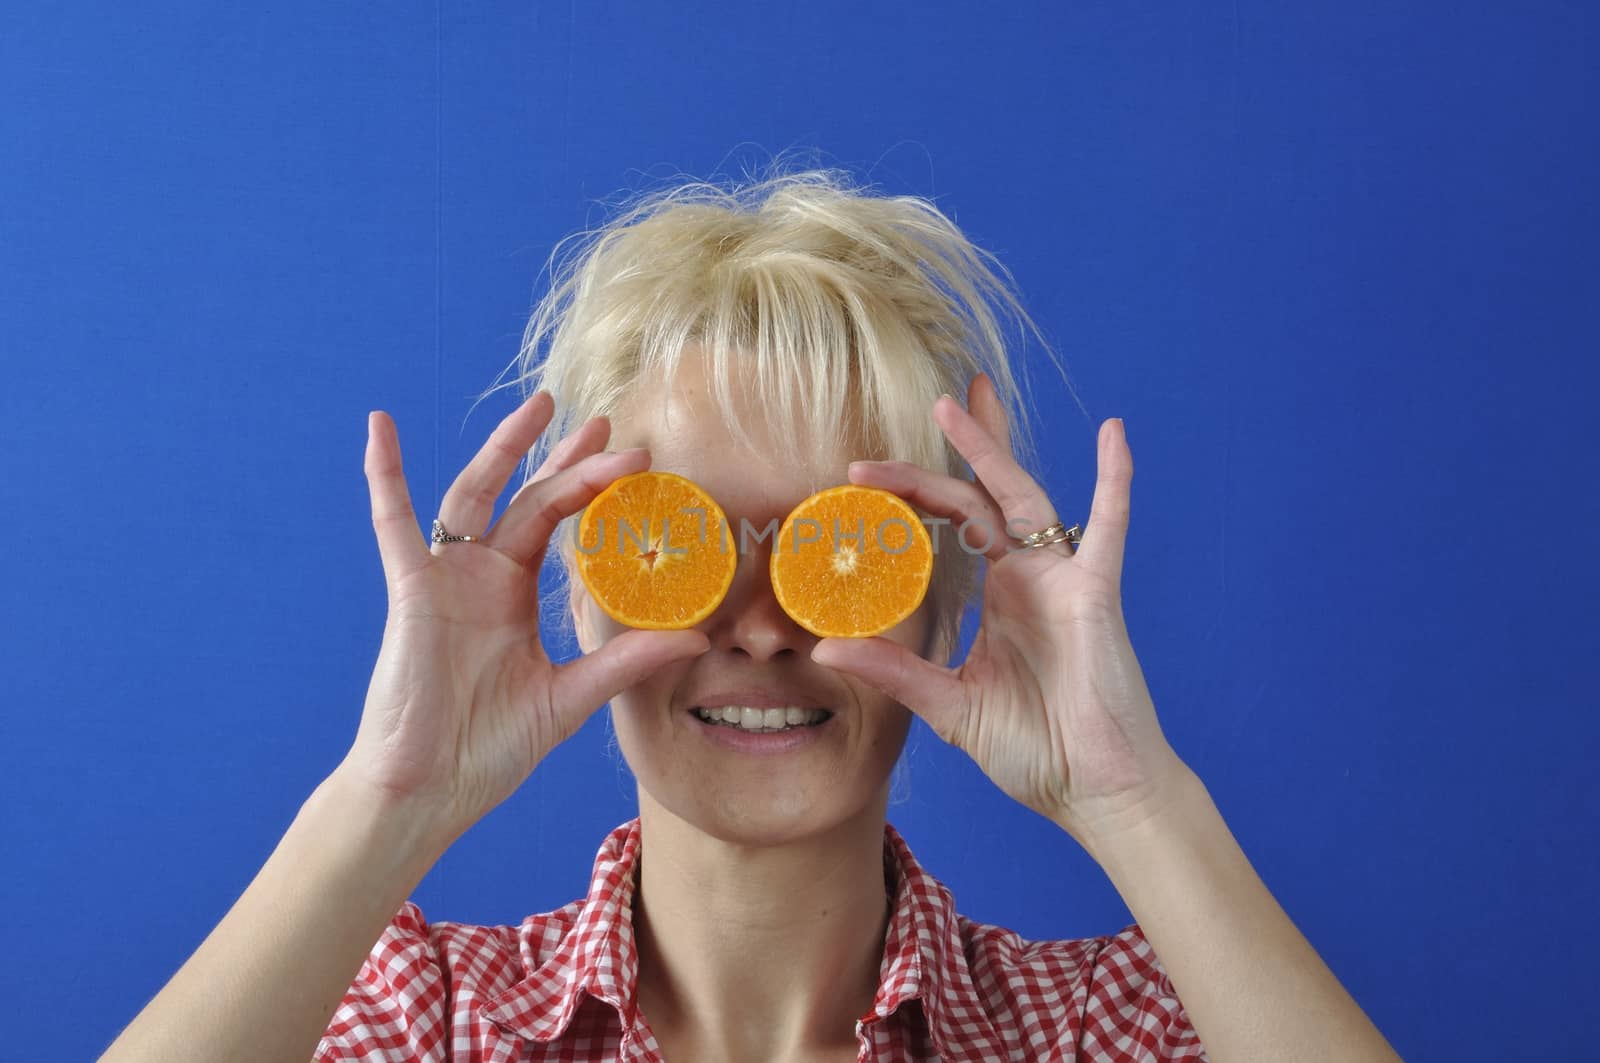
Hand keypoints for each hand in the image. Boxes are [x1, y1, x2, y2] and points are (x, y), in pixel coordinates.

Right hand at [344, 393, 707, 850]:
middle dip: (565, 458)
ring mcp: (445, 579)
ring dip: (504, 448)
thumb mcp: (571, 698)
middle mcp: (481, 577)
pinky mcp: (411, 591)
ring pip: (476, 495)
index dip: (593, 488)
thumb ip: (625, 662)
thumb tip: (697, 639)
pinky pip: (393, 524)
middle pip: (527, 498)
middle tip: (607, 420)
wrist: (429, 790)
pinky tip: (381, 427)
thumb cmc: (488, 749)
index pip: (558, 523)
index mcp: (514, 596)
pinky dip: (385, 475)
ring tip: (540, 406)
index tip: (638, 460)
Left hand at [811, 375, 1184, 847]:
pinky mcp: (1095, 593)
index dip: (910, 495)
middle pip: (982, 495)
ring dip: (994, 448)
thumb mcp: (947, 704)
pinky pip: (1107, 527)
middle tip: (925, 403)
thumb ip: (894, 670)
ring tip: (965, 398)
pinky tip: (1112, 434)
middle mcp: (1028, 577)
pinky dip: (1114, 480)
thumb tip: (826, 645)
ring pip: (1023, 496)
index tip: (860, 475)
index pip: (951, 525)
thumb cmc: (1034, 749)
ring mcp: (1062, 579)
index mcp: (998, 597)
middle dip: (952, 449)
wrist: (1094, 790)